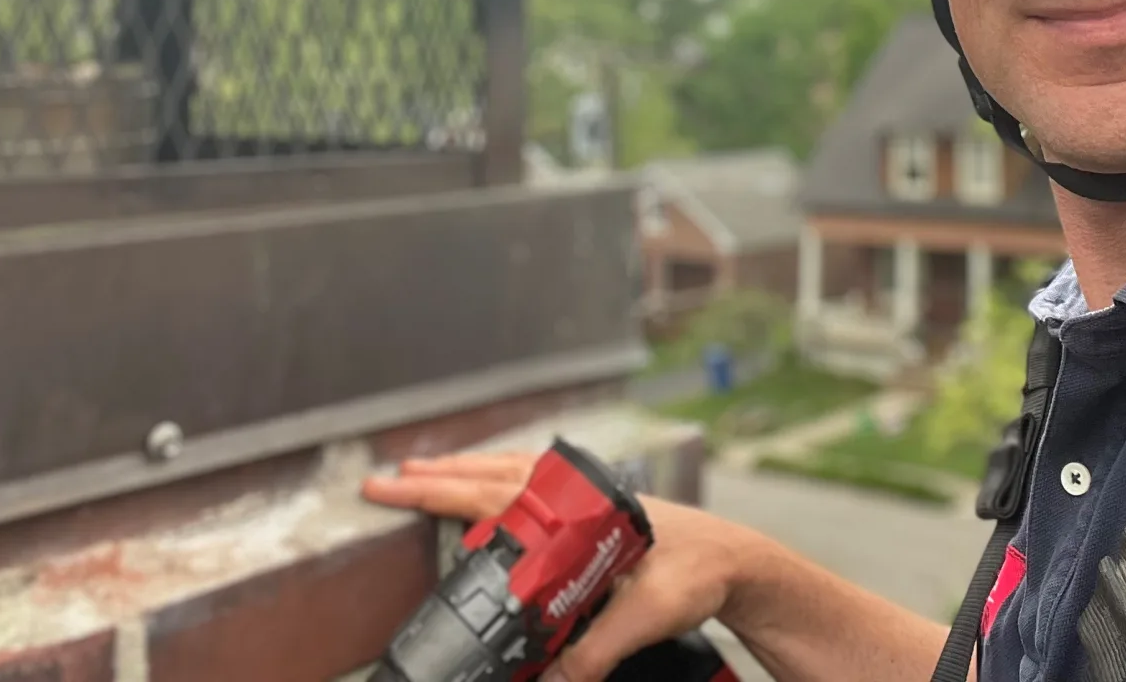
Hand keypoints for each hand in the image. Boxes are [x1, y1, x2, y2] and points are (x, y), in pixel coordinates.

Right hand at [364, 452, 760, 681]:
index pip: (492, 494)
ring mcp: (585, 499)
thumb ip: (595, 650)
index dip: (436, 492)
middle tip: (386, 480)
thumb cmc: (700, 574)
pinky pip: (535, 487)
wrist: (739, 561)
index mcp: (577, 509)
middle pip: (492, 476)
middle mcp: (576, 495)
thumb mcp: (646, 615)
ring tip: (425, 475)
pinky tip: (492, 490)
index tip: (390, 486)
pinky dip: (502, 482)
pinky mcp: (595, 512)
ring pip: (511, 475)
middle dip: (436, 477)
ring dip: (466, 475)